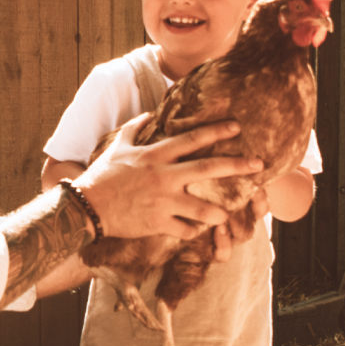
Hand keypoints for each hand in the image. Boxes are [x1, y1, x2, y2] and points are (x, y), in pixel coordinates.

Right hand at [77, 115, 261, 241]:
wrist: (86, 207)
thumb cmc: (101, 175)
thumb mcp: (118, 147)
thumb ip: (136, 128)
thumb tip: (150, 114)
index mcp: (156, 155)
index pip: (193, 139)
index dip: (217, 132)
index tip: (237, 128)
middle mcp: (164, 176)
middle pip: (208, 168)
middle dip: (237, 165)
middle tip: (258, 164)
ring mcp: (164, 201)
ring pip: (203, 208)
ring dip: (220, 212)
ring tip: (227, 214)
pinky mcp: (158, 223)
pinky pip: (185, 230)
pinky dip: (193, 231)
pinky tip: (197, 231)